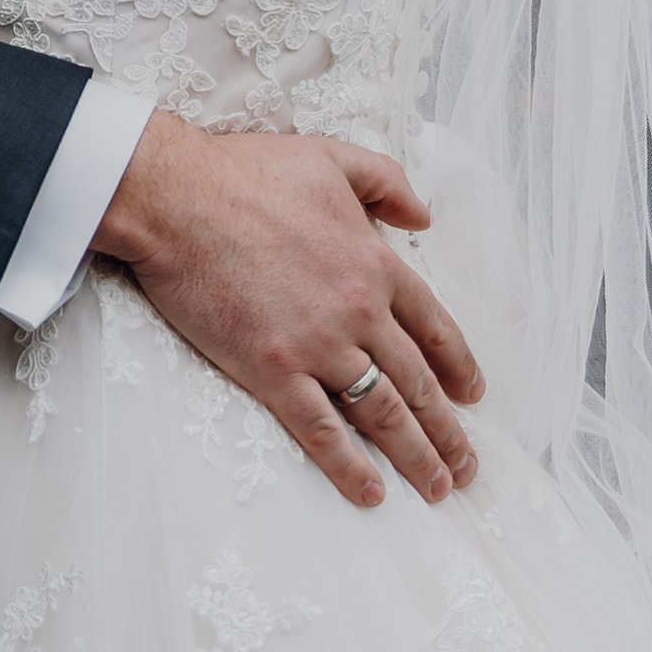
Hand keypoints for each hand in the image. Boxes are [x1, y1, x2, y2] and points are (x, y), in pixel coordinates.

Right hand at [96, 112, 481, 509]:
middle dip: (448, 431)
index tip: (472, 396)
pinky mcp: (273, 371)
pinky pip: (322, 430)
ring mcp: (318, 344)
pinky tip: (370, 493)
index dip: (458, 366)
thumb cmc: (246, 172)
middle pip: (417, 381)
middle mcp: (359, 310)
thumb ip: (386, 182)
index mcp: (375, 263)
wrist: (178, 196)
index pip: (433, 326)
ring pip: (383, 412)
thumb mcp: (330, 158)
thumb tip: (425, 216)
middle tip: (466, 467)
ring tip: (437, 488)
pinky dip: (349, 466)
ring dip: (416, 455)